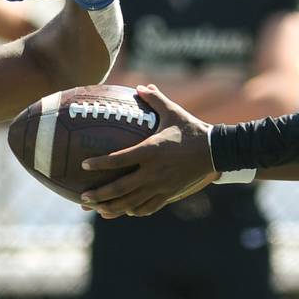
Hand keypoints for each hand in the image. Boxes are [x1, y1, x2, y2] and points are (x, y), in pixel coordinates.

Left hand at [80, 85, 217, 216]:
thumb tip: (140, 86)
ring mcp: (161, 185)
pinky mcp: (169, 194)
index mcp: (150, 150)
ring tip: (97, 210)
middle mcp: (153, 171)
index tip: (84, 166)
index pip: (119, 159)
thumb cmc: (191, 129)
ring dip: (113, 208)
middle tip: (83, 197)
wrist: (215, 150)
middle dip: (99, 195)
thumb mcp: (173, 111)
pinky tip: (125, 211)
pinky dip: (134, 211)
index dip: (100, 164)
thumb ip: (155, 99)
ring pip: (132, 202)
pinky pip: (148, 207)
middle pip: (120, 188)